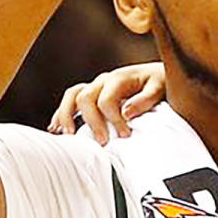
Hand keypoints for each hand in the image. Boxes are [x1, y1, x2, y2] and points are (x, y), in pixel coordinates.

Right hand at [48, 62, 166, 144]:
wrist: (160, 75)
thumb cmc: (160, 82)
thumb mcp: (159, 87)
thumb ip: (144, 99)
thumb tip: (126, 112)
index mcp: (119, 78)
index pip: (106, 100)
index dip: (113, 120)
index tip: (125, 136)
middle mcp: (103, 80)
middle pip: (85, 98)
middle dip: (91, 122)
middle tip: (102, 142)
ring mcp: (96, 86)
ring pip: (72, 96)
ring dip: (66, 116)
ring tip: (68, 136)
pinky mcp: (93, 94)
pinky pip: (71, 101)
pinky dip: (62, 114)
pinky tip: (57, 128)